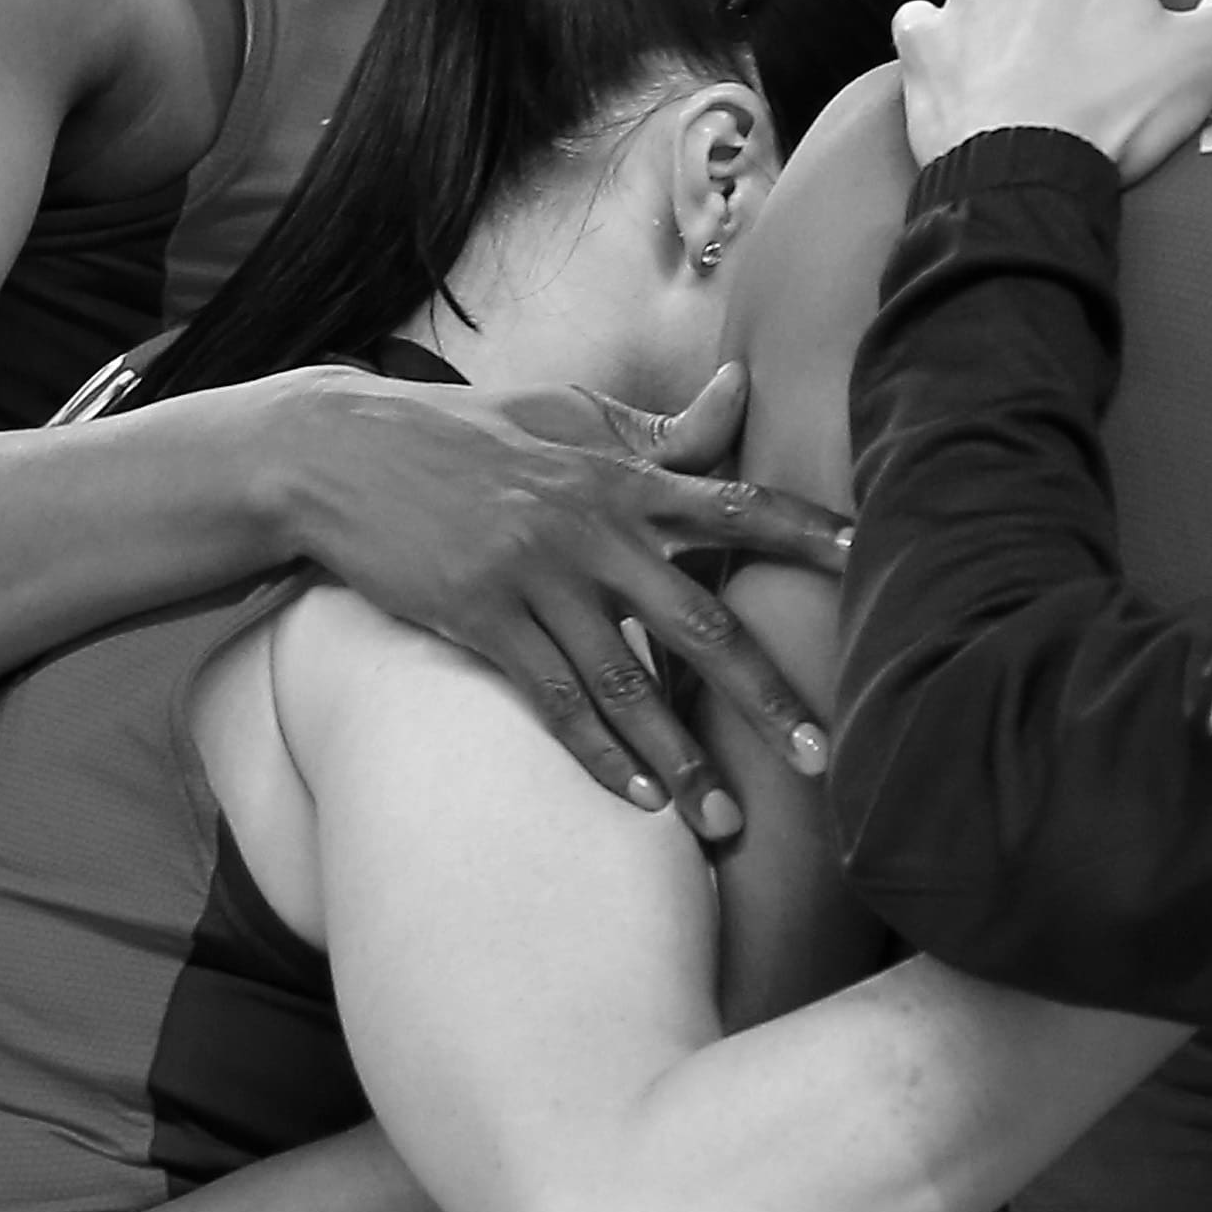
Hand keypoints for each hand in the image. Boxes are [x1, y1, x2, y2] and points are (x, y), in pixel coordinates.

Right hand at [266, 360, 847, 841]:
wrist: (340, 452)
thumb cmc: (468, 432)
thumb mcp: (565, 413)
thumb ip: (660, 427)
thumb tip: (743, 389)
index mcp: (622, 477)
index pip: (738, 506)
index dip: (808, 535)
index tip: (871, 566)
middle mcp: (591, 530)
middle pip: (701, 623)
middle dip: (766, 698)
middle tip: (823, 758)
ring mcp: (533, 579)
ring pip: (627, 684)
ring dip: (682, 760)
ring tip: (727, 823)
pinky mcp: (478, 619)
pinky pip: (551, 701)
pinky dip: (597, 754)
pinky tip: (638, 801)